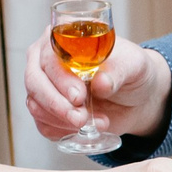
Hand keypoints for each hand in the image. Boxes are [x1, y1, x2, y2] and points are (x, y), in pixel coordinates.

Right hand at [26, 35, 171, 142]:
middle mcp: (46, 61)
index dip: (61, 79)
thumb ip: (118, 72)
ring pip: (36, 106)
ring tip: (99, 122)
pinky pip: (44, 125)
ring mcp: (44, 87)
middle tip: (81, 118)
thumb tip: (101, 83)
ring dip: (64, 120)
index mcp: (62, 40)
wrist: (137, 97)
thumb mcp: (134, 66)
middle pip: (34, 82)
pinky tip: (87, 129)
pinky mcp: (48, 111)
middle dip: (57, 104)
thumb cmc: (131, 71)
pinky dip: (64, 131)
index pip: (49, 57)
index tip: (79, 97)